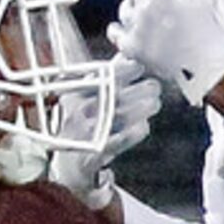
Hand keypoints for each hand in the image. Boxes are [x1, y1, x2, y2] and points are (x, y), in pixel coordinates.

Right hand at [47, 54, 161, 209]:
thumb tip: (127, 54)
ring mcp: (84, 133)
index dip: (121, 69)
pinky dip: (133, 133)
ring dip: (140, 108)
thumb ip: (106, 78)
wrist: (68, 168)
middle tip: (154, 87)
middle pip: (110, 94)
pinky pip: (116, 141)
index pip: (98, 76)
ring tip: (155, 103)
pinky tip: (144, 127)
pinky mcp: (93, 154)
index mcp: (74, 94)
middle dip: (136, 88)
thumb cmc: (83, 127)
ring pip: (117, 116)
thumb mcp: (87, 100)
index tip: (138, 66)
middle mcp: (77, 112)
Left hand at [110, 0, 223, 107]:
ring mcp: (137, 29)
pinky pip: (115, 32)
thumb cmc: (217, 34)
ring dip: (138, 9)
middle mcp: (146, 8)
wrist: (214, 73)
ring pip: (126, 7)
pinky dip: (123, 29)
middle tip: (169, 4)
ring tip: (155, 19)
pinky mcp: (132, 49)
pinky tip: (136, 30)